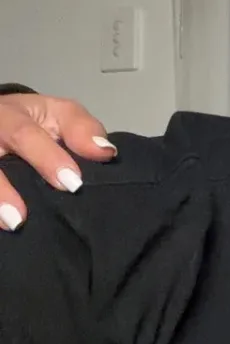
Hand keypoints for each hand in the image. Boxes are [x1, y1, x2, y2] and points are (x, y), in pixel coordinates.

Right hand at [0, 91, 115, 229]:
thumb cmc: (33, 122)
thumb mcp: (59, 115)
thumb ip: (82, 129)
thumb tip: (105, 152)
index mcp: (10, 116)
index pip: (25, 133)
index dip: (47, 157)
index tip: (73, 183)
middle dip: (2, 188)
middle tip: (21, 217)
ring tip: (10, 224)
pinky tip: (2, 228)